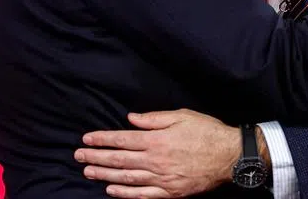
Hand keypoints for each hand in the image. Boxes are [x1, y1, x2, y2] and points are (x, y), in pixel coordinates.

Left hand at [75, 110, 241, 197]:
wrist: (229, 156)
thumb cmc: (206, 131)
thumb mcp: (180, 116)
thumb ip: (153, 118)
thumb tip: (130, 118)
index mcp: (156, 140)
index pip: (122, 139)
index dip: (102, 140)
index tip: (86, 139)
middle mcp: (155, 160)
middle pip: (119, 160)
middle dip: (96, 158)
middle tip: (78, 157)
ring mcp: (162, 179)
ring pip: (127, 178)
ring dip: (105, 176)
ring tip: (88, 172)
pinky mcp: (170, 192)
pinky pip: (143, 195)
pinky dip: (125, 194)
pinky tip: (112, 191)